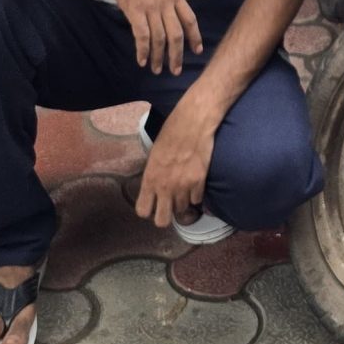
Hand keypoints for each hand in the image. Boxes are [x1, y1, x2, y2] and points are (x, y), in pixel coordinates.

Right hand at [103, 0, 203, 74]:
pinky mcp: (135, 12)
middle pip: (176, 35)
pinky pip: (142, 36)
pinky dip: (142, 51)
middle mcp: (166, 4)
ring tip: (156, 69)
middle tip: (176, 70)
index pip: (190, 20)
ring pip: (159, 39)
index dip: (195, 37)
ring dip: (158, 57)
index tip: (197, 51)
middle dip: (177, 56)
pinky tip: (141, 60)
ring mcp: (151, 8)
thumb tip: (173, 15)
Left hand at [136, 102, 218, 228]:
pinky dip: (196, 194)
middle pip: (162, 221)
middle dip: (166, 216)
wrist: (194, 122)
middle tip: (169, 205)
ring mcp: (183, 186)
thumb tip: (155, 188)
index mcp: (150, 178)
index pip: (143, 211)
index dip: (148, 210)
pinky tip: (195, 183)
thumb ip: (153, 175)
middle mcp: (165, 186)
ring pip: (182, 210)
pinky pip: (197, 200)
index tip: (153, 204)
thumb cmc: (171, 132)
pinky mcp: (199, 182)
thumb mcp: (154, 154)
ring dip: (182, 202)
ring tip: (184, 189)